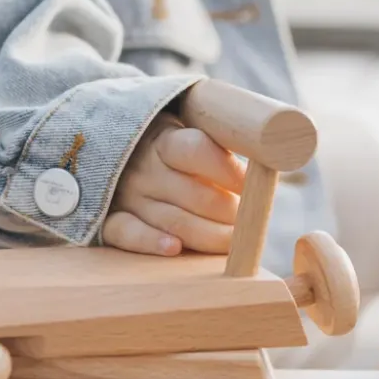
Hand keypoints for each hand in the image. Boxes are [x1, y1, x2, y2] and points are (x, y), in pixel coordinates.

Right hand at [104, 114, 244, 255]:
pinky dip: (151, 242)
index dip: (227, 171)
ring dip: (209, 235)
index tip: (250, 185)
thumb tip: (269, 156)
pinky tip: (175, 248)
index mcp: (165, 139)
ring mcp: (126, 195)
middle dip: (228, 211)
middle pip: (193, 194)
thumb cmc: (172, 146)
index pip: (197, 150)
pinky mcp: (109, 219)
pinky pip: (127, 233)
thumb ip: (220, 143)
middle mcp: (144, 167)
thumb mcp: (190, 130)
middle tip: (247, 220)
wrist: (117, 150)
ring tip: (233, 242)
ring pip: (172, 220)